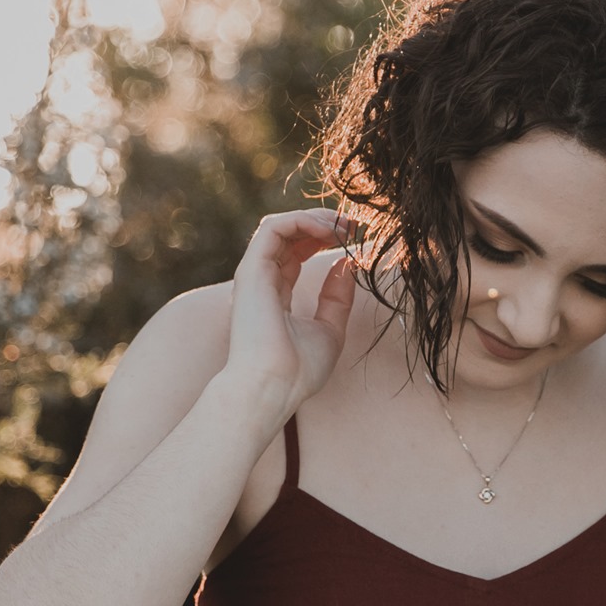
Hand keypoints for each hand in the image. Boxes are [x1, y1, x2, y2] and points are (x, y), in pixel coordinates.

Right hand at [224, 207, 359, 414]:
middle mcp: (263, 281)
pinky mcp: (251, 269)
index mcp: (276, 295)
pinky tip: (328, 230)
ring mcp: (255, 274)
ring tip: (344, 225)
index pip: (297, 253)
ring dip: (315, 218)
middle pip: (290, 236)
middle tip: (354, 225)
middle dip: (324, 224)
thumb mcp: (329, 330)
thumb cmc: (298, 370)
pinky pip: (274, 228)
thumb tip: (347, 265)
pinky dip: (302, 221)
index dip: (324, 239)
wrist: (272, 387)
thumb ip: (337, 298)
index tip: (354, 238)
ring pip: (281, 226)